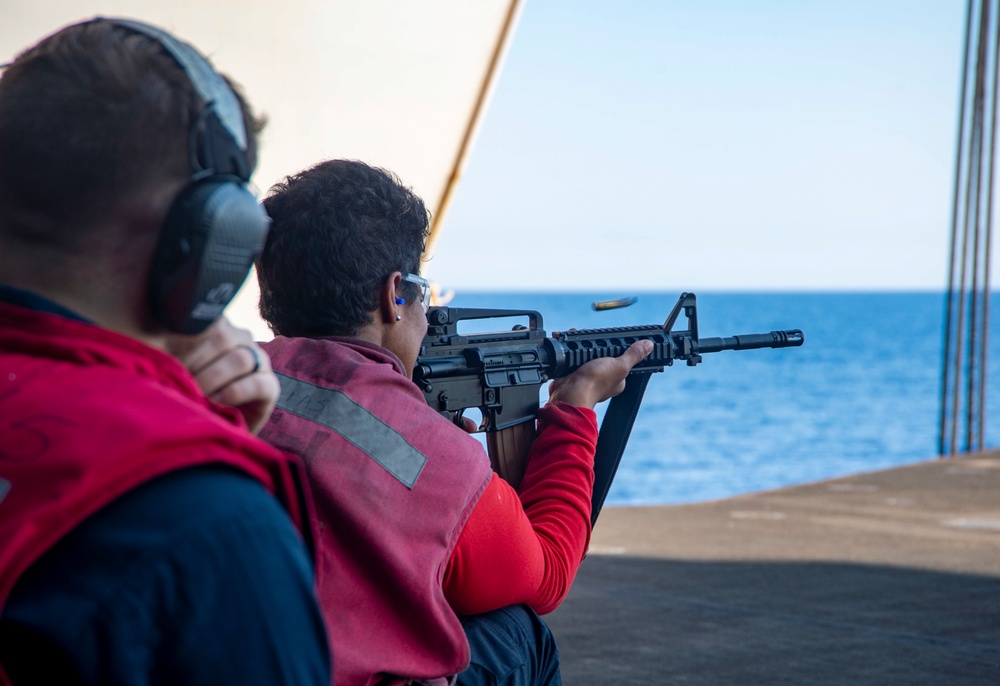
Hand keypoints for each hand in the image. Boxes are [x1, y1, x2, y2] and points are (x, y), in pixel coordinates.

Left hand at [171, 318, 279, 433]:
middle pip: (222, 336)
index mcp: (214, 326)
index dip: (183, 337)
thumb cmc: (180, 394)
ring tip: (195, 395)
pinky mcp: (270, 386)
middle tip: (176, 382)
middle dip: (195, 362)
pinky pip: (258, 383)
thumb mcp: (166, 367)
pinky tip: (216, 404)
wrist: (204, 430)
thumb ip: (160, 350)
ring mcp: (258, 360)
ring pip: (240, 358)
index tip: (163, 356)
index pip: (205, 318)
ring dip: (212, 379)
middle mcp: (240, 338)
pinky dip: (234, 393)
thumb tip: (136, 337)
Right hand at [547, 339, 652, 408]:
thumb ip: (633, 355)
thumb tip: (649, 345)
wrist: (569, 392)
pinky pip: (573, 357)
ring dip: (582, 345)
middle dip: (596, 345)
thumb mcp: (620, 365)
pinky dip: (570, 350)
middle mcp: (603, 379)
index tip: (613, 340)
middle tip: (594, 339)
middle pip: (602, 355)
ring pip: (587, 355)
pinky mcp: (573, 373)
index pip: (622, 360)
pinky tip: (569, 343)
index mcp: (617, 379)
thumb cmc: (595, 383)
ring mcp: (587, 376)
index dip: (618, 348)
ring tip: (580, 338)